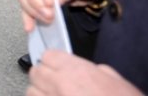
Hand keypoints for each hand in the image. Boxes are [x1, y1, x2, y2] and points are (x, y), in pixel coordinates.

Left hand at [27, 51, 141, 95]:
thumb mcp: (116, 81)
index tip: (56, 66)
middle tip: (53, 82)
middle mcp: (60, 84)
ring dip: (39, 92)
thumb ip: (95, 70)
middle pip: (36, 72)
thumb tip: (85, 70)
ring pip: (31, 91)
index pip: (48, 55)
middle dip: (43, 75)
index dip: (52, 61)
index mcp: (76, 70)